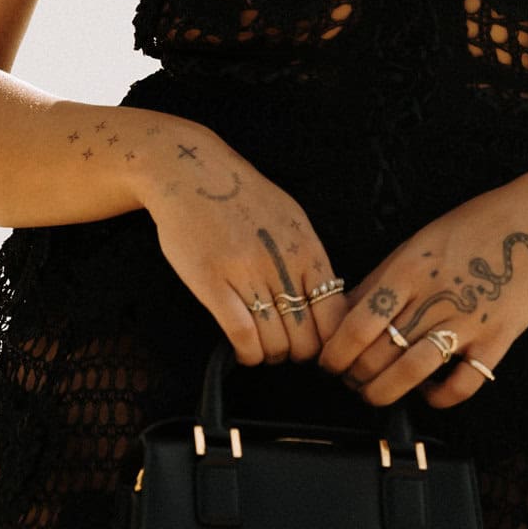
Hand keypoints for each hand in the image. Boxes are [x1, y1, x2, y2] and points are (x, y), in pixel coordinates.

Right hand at [139, 123, 349, 369]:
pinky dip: (247, 354)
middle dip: (299, 354)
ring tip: (263, 350)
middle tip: (287, 350)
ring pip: (275, 343)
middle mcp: (282, 265)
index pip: (335, 315)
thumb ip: (309, 259)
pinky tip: (244, 353)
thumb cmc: (242, 196)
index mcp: (307, 250)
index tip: (317, 346)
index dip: (329, 343)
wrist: (192, 172)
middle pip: (307, 338)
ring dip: (271, 356)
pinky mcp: (213, 284)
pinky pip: (242, 335)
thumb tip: (325, 301)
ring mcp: (247, 275)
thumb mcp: (291, 219)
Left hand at [316, 179, 527, 408]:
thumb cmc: (469, 228)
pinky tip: (428, 392)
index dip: (335, 352)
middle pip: (379, 353)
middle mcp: (434, 298)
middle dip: (354, 376)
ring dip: (384, 392)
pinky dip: (439, 397)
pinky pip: (463, 384)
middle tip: (349, 379)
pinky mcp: (498, 340)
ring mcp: (468, 321)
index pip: (357, 324)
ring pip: (413, 373)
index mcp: (408, 271)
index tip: (327, 363)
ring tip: (375, 393)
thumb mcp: (416, 244)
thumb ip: (381, 280)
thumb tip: (343, 312)